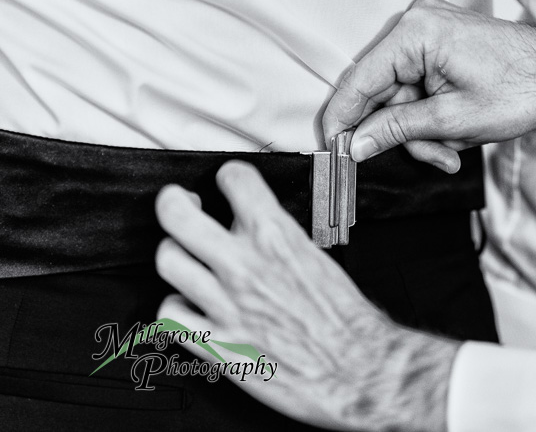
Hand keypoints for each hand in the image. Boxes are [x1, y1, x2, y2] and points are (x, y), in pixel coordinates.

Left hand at [155, 161, 459, 430]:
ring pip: (167, 260)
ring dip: (175, 254)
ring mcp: (225, 304)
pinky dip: (174, 306)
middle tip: (180, 205)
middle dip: (174, 202)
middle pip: (176, 214)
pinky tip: (189, 304)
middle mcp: (244, 265)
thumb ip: (280, 235)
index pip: (233, 178)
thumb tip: (257, 222)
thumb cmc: (346, 321)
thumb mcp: (318, 255)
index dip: (227, 177)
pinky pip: (169, 314)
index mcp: (276, 237)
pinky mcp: (217, 343)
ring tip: (186, 258)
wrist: (357, 369)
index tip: (226, 184)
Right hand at [323, 0, 535, 172]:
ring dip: (420, 130)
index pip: (359, 81)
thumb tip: (355, 144)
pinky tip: (451, 132)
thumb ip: (395, 130)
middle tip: (432, 157)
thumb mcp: (452, 121)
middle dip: (401, 132)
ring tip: (452, 149)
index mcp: (416, 33)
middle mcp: (416, 24)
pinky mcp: (437, 46)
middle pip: (380, 91)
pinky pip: (415, 87)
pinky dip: (428, 116)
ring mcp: (427, 33)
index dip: (342, 120)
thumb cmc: (522, 89)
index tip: (332, 150)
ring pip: (399, 96)